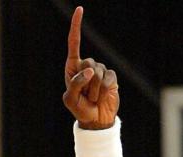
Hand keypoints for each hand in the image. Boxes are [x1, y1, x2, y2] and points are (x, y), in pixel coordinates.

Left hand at [63, 7, 118, 128]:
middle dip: (85, 83)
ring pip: (98, 74)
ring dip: (94, 90)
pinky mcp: (111, 77)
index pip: (74, 43)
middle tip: (85, 95)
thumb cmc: (80, 109)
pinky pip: (108, 79)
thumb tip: (90, 71)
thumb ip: (76, 84)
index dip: (76, 27)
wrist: (96, 120)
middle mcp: (87, 66)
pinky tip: (102, 97)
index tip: (80, 9)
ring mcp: (100, 70)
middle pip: (87, 63)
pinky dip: (104, 91)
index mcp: (73, 67)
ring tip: (93, 98)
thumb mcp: (70, 99)